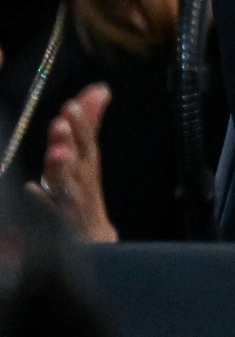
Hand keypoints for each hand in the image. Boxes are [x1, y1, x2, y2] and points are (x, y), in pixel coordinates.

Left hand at [37, 83, 114, 241]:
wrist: (93, 247)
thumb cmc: (84, 200)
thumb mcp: (86, 160)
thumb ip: (89, 125)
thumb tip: (100, 89)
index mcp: (86, 171)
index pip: (88, 144)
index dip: (82, 126)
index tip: (72, 105)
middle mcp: (82, 189)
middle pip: (79, 165)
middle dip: (72, 143)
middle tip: (61, 122)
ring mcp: (72, 212)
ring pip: (68, 190)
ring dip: (62, 170)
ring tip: (56, 153)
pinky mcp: (63, 233)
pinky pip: (51, 220)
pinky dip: (43, 205)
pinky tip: (31, 190)